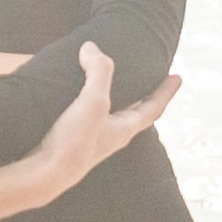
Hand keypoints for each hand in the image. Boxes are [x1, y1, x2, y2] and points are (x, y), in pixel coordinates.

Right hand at [0, 43, 179, 221]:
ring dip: (111, 96)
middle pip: (133, 112)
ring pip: (108, 114)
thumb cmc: (74, 142)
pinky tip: (74, 95)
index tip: (177, 77)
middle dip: (140, 94)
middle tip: (145, 77)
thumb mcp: (93, 101)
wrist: (43, 174)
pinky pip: (85, 115)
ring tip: (108, 80)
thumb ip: (98, 72)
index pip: (153, 108)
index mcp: (124, 129)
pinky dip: (87, 101)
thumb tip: (91, 48)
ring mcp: (91, 139)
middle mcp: (111, 136)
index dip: (166, 91)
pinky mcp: (70, 140)